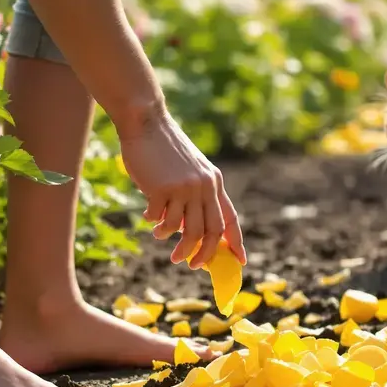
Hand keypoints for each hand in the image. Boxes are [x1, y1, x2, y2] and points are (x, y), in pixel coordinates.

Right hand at [118, 108, 245, 269]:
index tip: (240, 261)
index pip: (229, 218)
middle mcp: (204, 186)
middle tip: (190, 264)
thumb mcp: (190, 170)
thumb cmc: (165, 150)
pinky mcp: (162, 189)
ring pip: (184, 230)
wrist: (146, 122)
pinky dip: (154, 224)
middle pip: (210, 232)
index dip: (236, 242)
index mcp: (214, 182)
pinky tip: (149, 217)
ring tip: (160, 237)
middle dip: (202, 254)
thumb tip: (193, 231)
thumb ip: (196, 195)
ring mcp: (184, 188)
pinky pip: (161, 219)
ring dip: (172, 241)